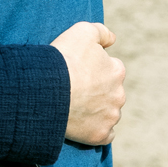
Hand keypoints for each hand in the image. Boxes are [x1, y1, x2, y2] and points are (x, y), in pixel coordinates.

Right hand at [50, 21, 125, 145]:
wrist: (48, 89)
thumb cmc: (64, 58)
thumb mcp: (82, 31)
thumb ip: (101, 32)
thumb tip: (112, 39)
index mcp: (117, 70)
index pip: (111, 68)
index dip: (94, 68)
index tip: (78, 70)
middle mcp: (119, 95)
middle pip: (111, 92)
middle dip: (97, 91)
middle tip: (74, 89)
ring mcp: (110, 116)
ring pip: (108, 113)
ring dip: (96, 110)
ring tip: (73, 107)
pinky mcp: (100, 134)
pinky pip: (105, 134)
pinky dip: (97, 130)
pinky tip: (84, 126)